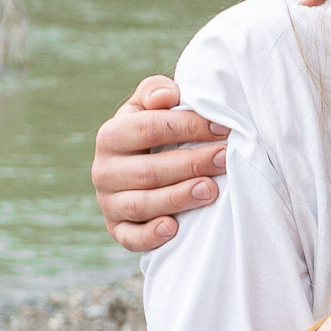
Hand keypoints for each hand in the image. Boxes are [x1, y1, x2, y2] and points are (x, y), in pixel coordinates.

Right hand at [94, 75, 227, 252]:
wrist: (140, 171)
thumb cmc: (154, 133)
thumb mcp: (150, 107)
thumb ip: (157, 92)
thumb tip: (166, 95)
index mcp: (111, 136)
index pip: (148, 128)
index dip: (188, 126)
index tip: (224, 128)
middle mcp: (104, 171)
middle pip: (149, 170)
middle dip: (191, 164)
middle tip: (225, 158)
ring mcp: (109, 202)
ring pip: (142, 204)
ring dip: (178, 197)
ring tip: (212, 190)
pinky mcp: (117, 230)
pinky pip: (131, 238)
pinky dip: (151, 235)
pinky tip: (174, 227)